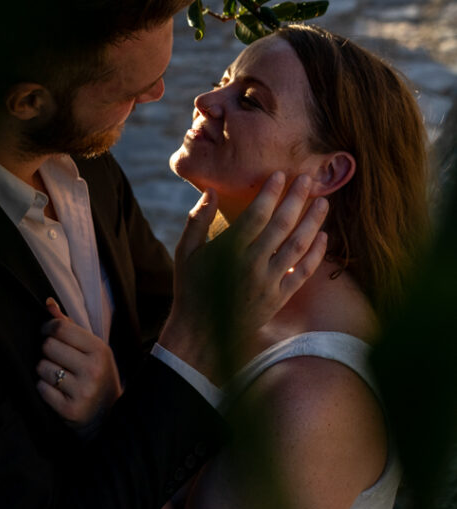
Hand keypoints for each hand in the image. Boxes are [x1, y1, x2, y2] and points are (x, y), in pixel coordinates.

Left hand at [36, 299, 122, 427]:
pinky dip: (44, 388)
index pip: (60, 328)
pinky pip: (42, 388)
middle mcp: (93, 369)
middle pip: (48, 346)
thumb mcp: (92, 348)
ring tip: (58, 375)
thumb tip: (48, 303)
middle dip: (48, 351)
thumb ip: (69, 326)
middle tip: (57, 358)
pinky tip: (57, 390)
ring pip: (42, 367)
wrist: (109, 415)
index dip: (48, 328)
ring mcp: (82, 391)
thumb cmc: (97, 374)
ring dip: (45, 370)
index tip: (48, 332)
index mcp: (99, 350)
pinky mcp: (70, 410)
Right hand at [159, 173, 327, 382]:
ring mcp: (268, 282)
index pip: (256, 214)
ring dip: (312, 222)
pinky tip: (322, 236)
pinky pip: (302, 273)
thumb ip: (198, 220)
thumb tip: (211, 191)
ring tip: (323, 202)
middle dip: (296, 199)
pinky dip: (315, 254)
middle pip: (281, 225)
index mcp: (228, 250)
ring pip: (297, 246)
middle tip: (309, 178)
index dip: (270, 193)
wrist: (200, 334)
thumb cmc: (191, 287)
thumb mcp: (185, 251)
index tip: (282, 174)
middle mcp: (251, 264)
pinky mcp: (278, 298)